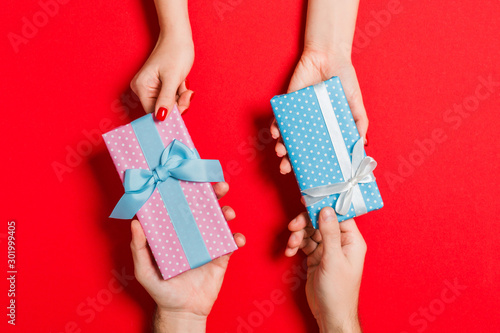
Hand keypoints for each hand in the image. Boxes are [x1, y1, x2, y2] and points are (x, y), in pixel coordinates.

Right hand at [130, 33, 194, 120]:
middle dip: (177, 104)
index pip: (152, 112)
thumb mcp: (172, 78)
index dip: (168, 114)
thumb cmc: (175, 52)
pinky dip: (179, 93)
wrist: (179, 36)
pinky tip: (182, 83)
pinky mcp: (160, 86)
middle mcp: (143, 89)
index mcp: (141, 87)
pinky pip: (171, 97)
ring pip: (169, 104)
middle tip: (187, 94)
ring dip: (180, 98)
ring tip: (184, 85)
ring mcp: (152, 87)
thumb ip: (166, 99)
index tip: (182, 109)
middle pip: (161, 109)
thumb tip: (161, 117)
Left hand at [130, 182, 244, 331]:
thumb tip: (136, 223)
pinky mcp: (221, 257)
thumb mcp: (144, 270)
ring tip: (228, 212)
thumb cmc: (161, 290)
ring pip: (220, 221)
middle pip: (205, 207)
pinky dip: (237, 239)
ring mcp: (208, 244)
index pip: (182, 205)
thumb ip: (140, 248)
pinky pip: (231, 244)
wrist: (183, 312)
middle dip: (214, 194)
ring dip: (227, 212)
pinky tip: (236, 239)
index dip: (188, 190)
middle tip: (220, 187)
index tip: (192, 177)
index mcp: (175, 231)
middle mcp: (192, 233)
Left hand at [271, 49, 367, 173]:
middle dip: (290, 161)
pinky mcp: (288, 105)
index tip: (308, 177)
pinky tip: (276, 133)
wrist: (328, 56)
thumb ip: (359, 123)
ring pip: (286, 137)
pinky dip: (275, 127)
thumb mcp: (356, 104)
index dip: (312, 164)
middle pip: (299, 148)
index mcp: (327, 130)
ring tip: (281, 152)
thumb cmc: (344, 80)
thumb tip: (362, 146)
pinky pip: (278, 119)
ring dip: (281, 147)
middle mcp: (311, 126)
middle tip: (286, 169)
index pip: (318, 151)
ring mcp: (298, 117)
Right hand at [285, 207, 365, 332]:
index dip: (323, 206)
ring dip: (298, 235)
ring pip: (309, 231)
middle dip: (304, 223)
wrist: (330, 314)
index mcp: (351, 240)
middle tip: (292, 226)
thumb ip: (329, 233)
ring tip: (291, 244)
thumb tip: (326, 209)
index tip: (308, 200)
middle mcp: (340, 242)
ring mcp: (327, 249)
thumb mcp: (333, 259)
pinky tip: (289, 251)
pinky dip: (295, 245)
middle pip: (320, 221)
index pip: (338, 215)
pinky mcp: (315, 256)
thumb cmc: (339, 291)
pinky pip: (303, 243)